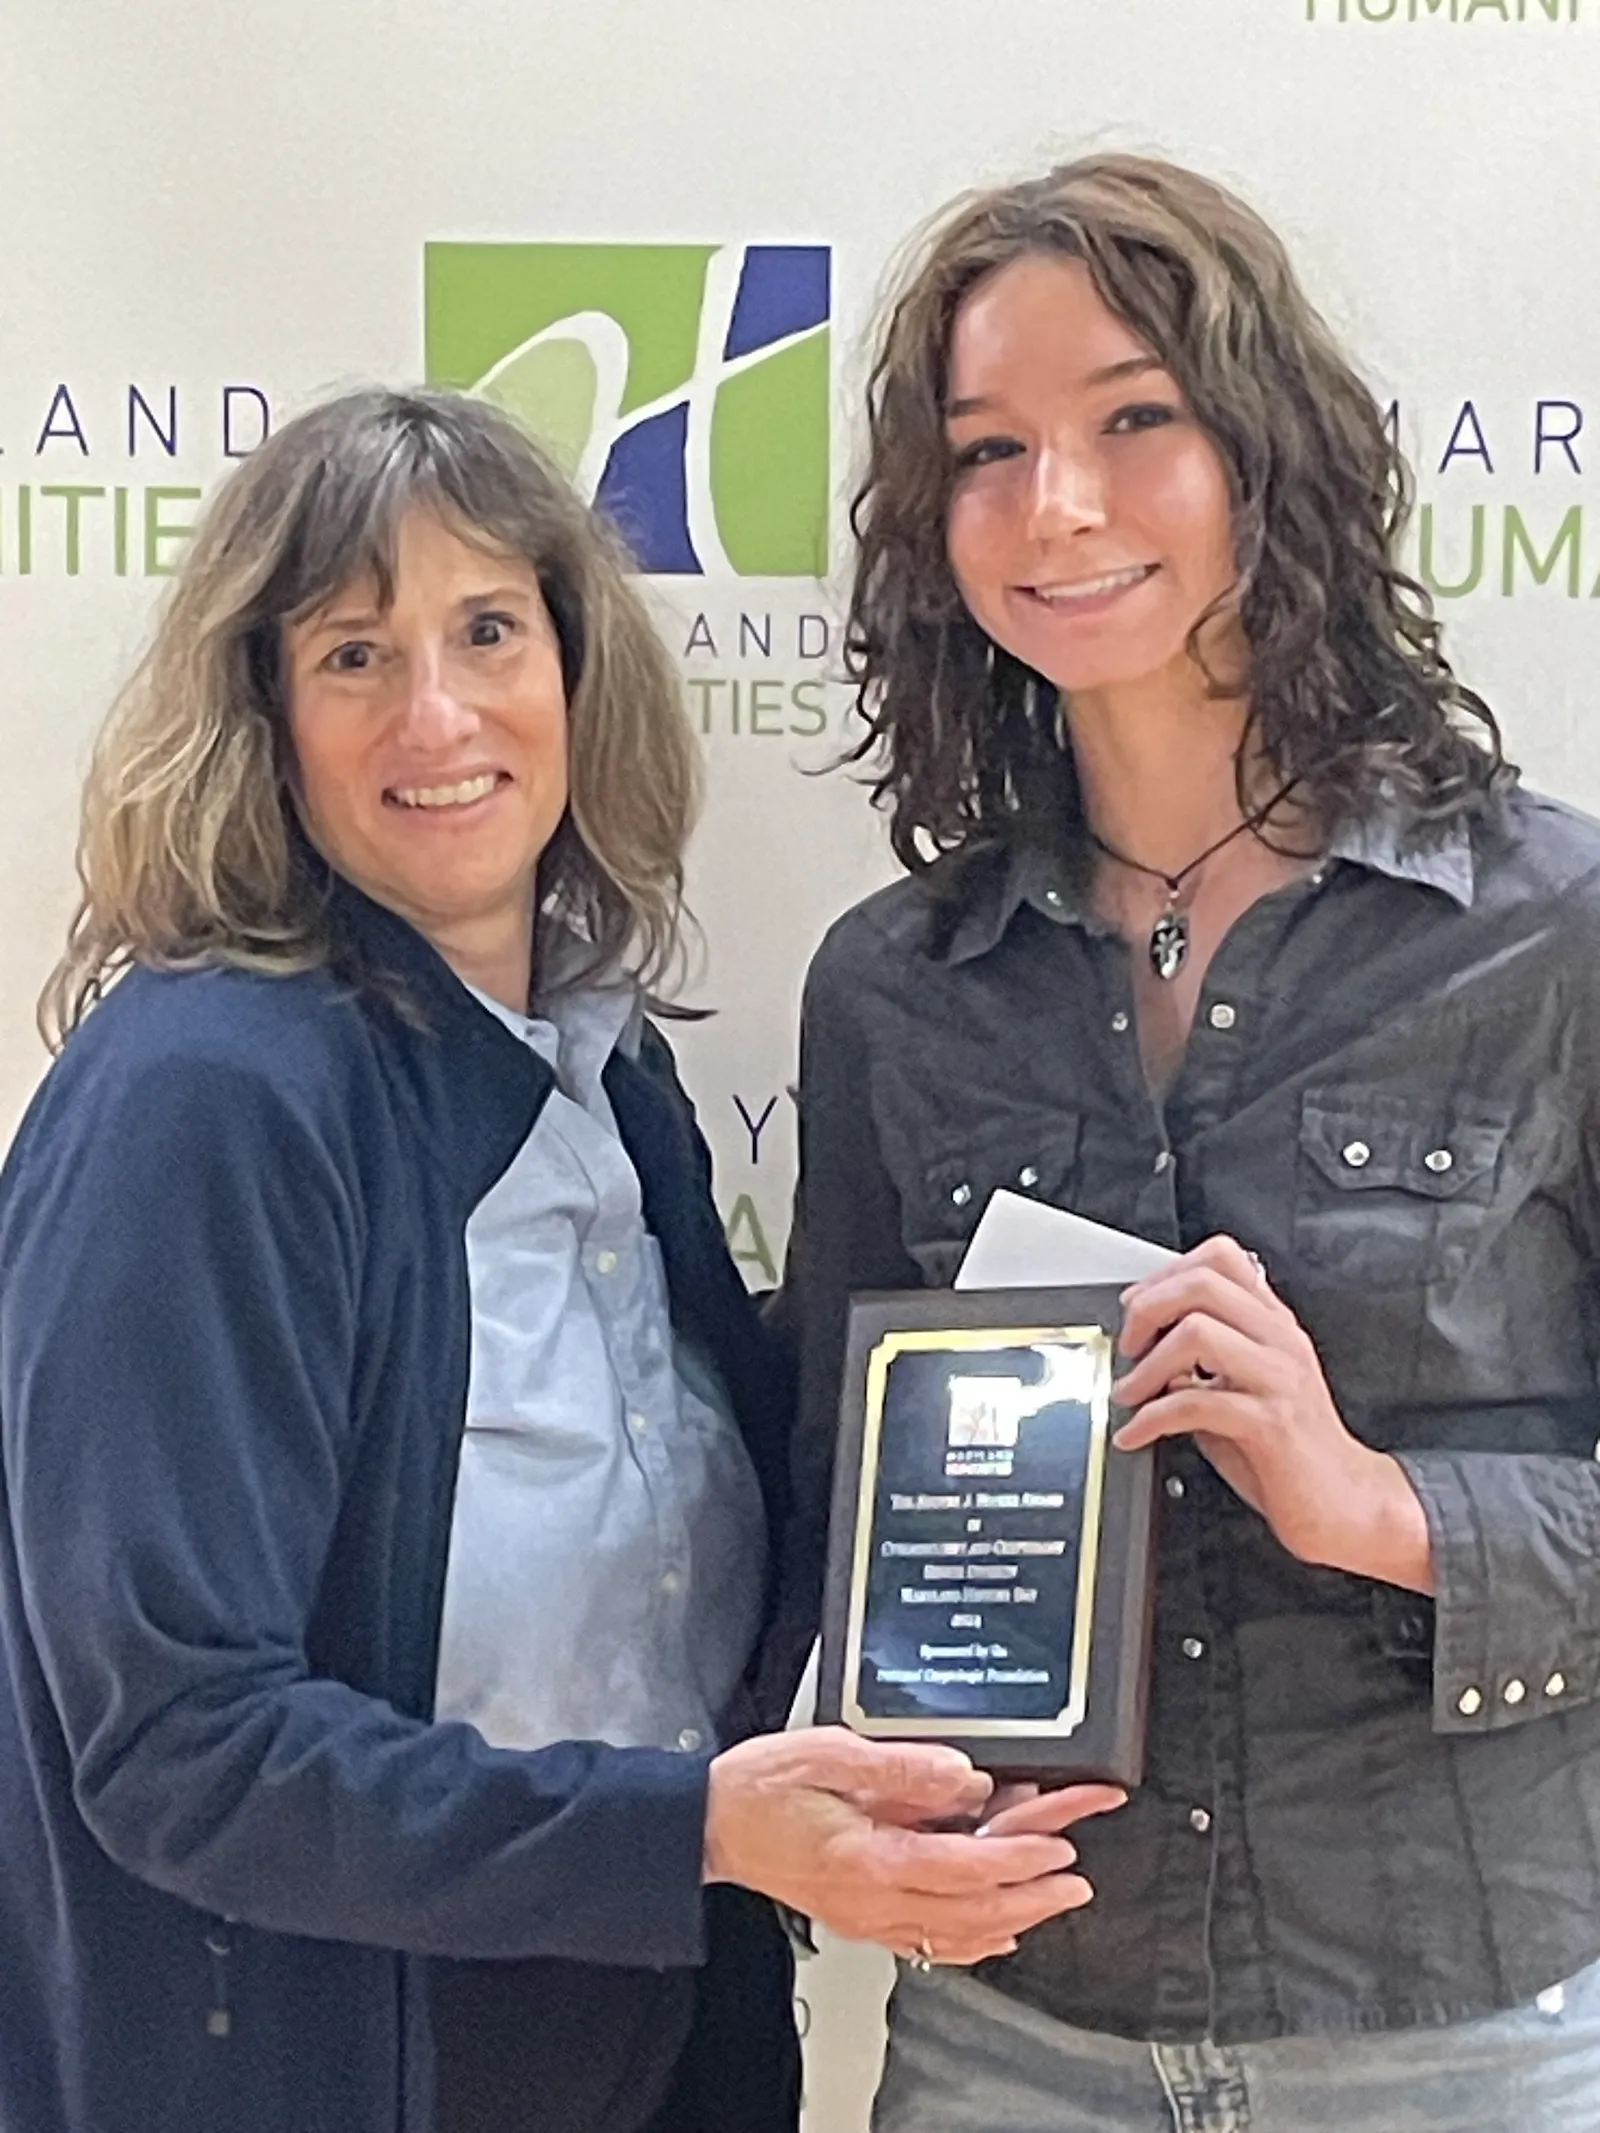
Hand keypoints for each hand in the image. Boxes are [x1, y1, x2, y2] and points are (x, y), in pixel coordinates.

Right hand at [703, 1728, 1124, 1966]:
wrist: (714, 1824)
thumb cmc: (761, 1787)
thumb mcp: (830, 1753)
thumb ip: (902, 1766)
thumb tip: (964, 1777)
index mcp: (868, 1857)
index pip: (963, 1869)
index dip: (1018, 1860)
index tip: (1058, 1846)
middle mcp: (873, 1898)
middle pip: (972, 1912)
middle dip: (1033, 1897)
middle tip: (1077, 1883)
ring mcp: (867, 1914)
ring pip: (956, 1933)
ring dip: (1012, 1918)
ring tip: (1051, 1901)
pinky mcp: (861, 1915)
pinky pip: (929, 1940)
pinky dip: (972, 1938)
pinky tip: (993, 1930)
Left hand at [1113, 1235, 1432, 1592]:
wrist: (1345, 1504)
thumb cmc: (1290, 1451)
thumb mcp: (1243, 1388)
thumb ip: (1202, 1361)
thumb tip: (1146, 1347)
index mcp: (1273, 1325)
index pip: (1222, 1258)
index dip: (1167, 1274)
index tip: (1137, 1307)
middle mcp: (1280, 1341)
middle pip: (1202, 1284)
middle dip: (1148, 1310)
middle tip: (1130, 1348)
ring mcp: (1279, 1379)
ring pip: (1197, 1332)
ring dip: (1146, 1365)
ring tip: (1130, 1394)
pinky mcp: (1272, 1423)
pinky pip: (1196, 1403)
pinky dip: (1150, 1419)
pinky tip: (1137, 1433)